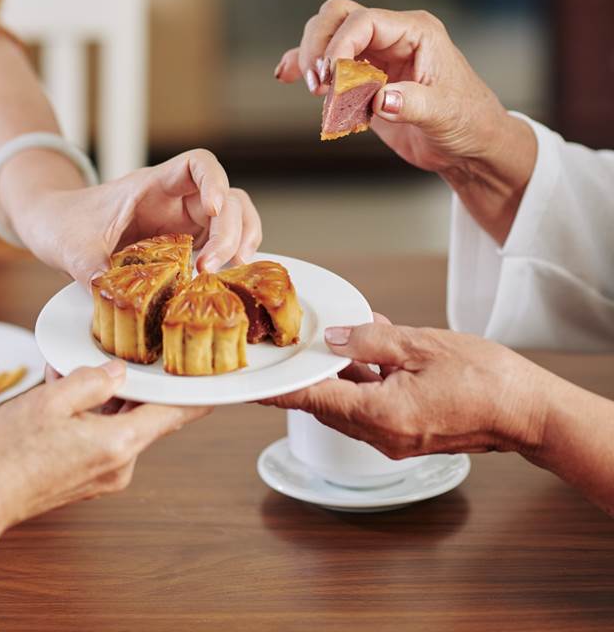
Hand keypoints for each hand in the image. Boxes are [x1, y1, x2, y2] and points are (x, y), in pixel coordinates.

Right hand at [0, 360, 210, 527]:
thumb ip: (92, 381)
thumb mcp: (50, 400)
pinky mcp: (87, 481)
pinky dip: (89, 418)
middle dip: (127, 385)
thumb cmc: (8, 453)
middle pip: (142, 416)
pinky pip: (100, 439)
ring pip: (117, 425)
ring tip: (66, 378)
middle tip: (112, 358)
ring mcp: (105, 476)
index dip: (197, 394)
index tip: (217, 381)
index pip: (174, 415)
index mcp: (119, 443)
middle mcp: (120, 465)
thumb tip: (117, 372)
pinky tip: (60, 401)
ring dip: (101, 400)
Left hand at [14, 149, 261, 286]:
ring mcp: (181, 222)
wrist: (52, 226)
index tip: (215, 208)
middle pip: (226, 198)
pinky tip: (222, 279)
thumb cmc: (63, 223)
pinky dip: (228, 259)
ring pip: (232, 219)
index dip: (215, 181)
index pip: (198, 164)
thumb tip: (108, 294)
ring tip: (231, 271)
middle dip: (230, 229)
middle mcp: (174, 200)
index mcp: (151, 186)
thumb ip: (91, 269)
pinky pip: (218, 245)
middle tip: (210, 267)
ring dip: (240, 241)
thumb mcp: (72, 248)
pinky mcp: (182, 245)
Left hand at [261, 319, 547, 458]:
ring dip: (339, 375)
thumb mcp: (420, 346)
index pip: (311, 398)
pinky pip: (372, 407)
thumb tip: (334, 339)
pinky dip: (364, 382)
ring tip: (336, 340)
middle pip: (325, 403)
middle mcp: (380, 435)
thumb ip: (369, 342)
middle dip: (308, 375)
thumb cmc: (485, 380)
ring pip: (348, 405)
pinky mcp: (408, 433)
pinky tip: (369, 351)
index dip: (277, 388)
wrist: (529, 413)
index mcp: (377, 415)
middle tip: (287, 350)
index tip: (250, 382)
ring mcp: (394, 439)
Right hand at [274, 0, 535, 242]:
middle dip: (319, 46)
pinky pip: (327, 63)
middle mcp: (392, 37)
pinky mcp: (363, 79)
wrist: (469, 147)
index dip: (340, 45)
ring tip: (316, 91)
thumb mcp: (444, 115)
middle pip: (337, 17)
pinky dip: (303, 67)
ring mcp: (376, 56)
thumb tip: (380, 100)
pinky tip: (284, 75)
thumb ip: (412, 104)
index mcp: (416, 33)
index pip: (364, 21)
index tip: (330, 79)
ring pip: (328, 35)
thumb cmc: (467, 123)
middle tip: (317, 84)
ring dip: (311, 59)